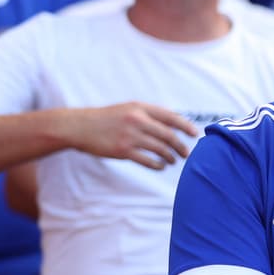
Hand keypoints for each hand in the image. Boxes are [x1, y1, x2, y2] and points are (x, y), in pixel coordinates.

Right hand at [70, 102, 197, 169]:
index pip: (170, 116)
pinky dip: (158, 165)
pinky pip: (148, 160)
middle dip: (180, 145)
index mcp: (140, 108)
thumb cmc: (106, 119)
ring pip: (160, 149)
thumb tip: (173, 124)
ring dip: (171, 156)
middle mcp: (137, 120)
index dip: (185, 125)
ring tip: (174, 160)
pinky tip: (161, 166)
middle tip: (186, 153)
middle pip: (168, 135)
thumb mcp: (127, 109)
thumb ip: (148, 115)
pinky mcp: (123, 150)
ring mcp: (130, 136)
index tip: (194, 133)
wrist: (78, 126)